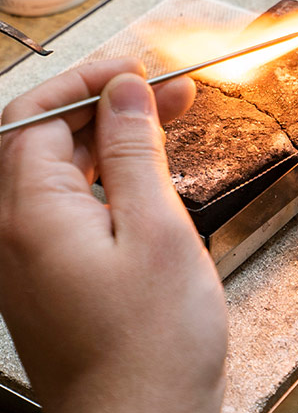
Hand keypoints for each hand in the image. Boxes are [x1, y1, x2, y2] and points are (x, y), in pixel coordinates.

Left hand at [0, 59, 226, 412]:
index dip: (87, 81)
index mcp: (29, 215)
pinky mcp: (52, 274)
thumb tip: (123, 91)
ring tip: (167, 118)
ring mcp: (30, 256)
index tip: (138, 70)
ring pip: (60, 169)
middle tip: (167, 92)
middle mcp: (15, 233)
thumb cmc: (152, 342)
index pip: (35, 115)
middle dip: (106, 104)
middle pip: (45, 138)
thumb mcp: (156, 229)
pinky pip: (70, 203)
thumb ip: (133, 151)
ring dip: (110, 137)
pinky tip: (146, 170)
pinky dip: (108, 175)